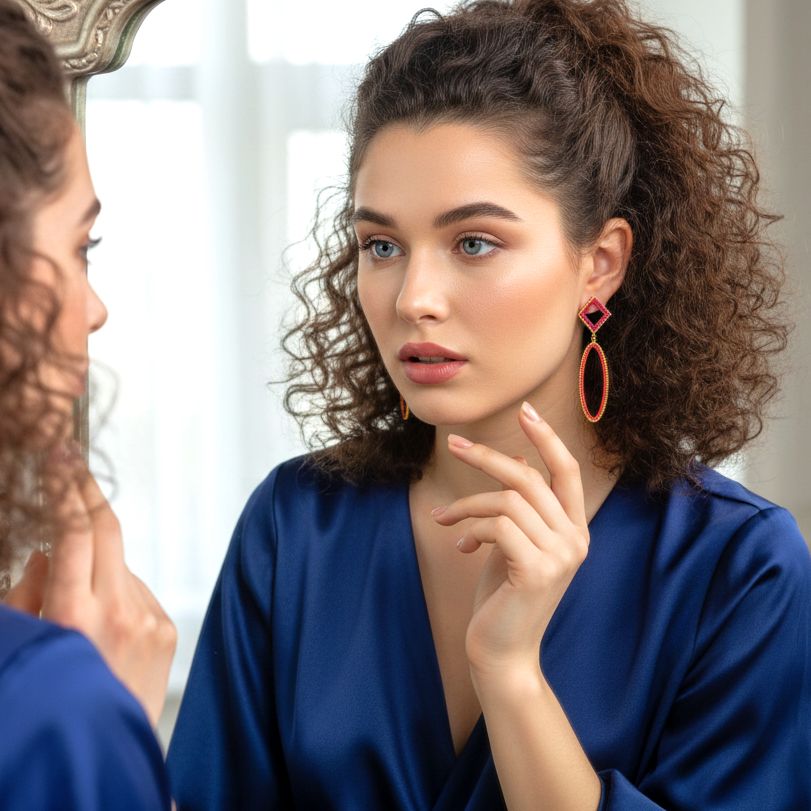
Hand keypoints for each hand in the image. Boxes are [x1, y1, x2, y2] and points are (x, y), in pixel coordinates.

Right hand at [5, 446, 175, 727]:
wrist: (104, 756)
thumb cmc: (54, 702)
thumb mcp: (23, 647)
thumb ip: (27, 595)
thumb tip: (49, 552)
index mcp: (73, 616)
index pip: (74, 531)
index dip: (66, 487)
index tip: (59, 455)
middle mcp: (118, 610)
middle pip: (108, 528)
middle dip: (86, 492)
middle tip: (70, 464)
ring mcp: (149, 618)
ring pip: (118, 564)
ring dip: (97, 565)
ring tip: (78, 609)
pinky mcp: (166, 628)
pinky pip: (136, 591)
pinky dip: (115, 592)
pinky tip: (104, 630)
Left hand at [432, 401, 588, 676]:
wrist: (502, 653)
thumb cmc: (503, 597)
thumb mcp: (512, 543)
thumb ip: (521, 506)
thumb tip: (518, 459)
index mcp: (573, 530)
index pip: (567, 471)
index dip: (547, 438)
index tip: (526, 410)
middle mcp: (575, 539)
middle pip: (528, 477)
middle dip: (485, 456)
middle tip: (451, 442)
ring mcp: (561, 555)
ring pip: (506, 499)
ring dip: (466, 504)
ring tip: (445, 519)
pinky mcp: (538, 570)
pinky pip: (497, 525)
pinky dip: (470, 528)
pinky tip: (460, 546)